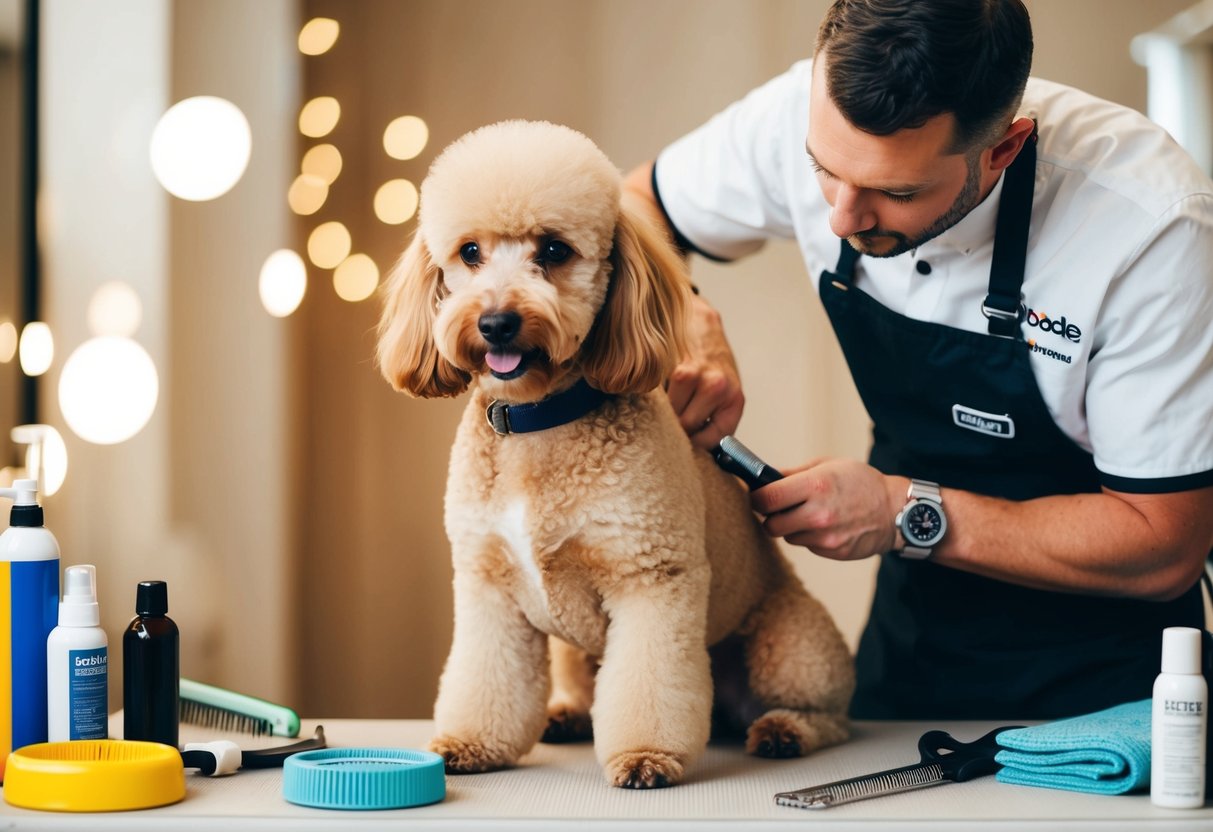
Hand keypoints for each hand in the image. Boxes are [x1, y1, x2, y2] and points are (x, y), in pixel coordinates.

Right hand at [666, 295, 743, 449]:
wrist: (701, 325)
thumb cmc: (711, 364)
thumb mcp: (723, 393)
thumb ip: (712, 419)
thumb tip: (694, 452)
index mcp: (734, 401)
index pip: (713, 440)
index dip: (695, 446)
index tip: (684, 444)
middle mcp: (721, 390)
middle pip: (688, 428)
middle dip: (677, 428)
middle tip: (670, 420)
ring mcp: (701, 379)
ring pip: (673, 415)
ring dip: (666, 411)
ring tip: (667, 400)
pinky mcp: (681, 370)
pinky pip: (664, 398)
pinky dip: (659, 397)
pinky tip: (663, 386)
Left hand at [751, 459, 905, 560]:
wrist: (894, 510)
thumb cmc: (860, 482)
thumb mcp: (827, 465)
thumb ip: (793, 473)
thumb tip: (764, 478)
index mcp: (815, 485)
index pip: (766, 498)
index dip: (756, 498)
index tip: (757, 496)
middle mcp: (819, 513)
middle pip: (771, 525)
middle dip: (771, 516)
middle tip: (780, 508)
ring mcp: (826, 536)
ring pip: (788, 537)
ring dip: (791, 527)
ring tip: (810, 514)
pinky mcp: (833, 552)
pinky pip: (807, 546)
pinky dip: (809, 537)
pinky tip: (826, 525)